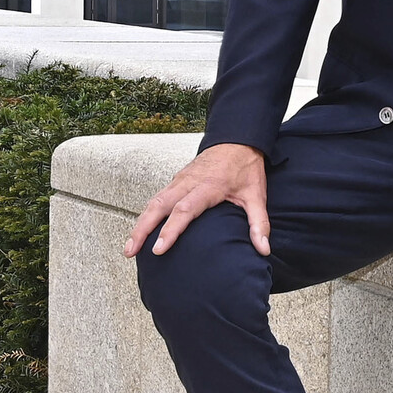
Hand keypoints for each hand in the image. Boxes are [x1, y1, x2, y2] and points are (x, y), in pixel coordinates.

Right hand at [125, 143, 268, 258]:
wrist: (239, 140)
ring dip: (140, 224)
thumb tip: (263, 248)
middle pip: (159, 206)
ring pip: (154, 201)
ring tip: (129, 248)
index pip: (184, 210)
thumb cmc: (246, 169)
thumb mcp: (257, 195)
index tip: (158, 249)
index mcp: (208, 187)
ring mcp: (180, 180)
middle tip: (130, 252)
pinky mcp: (176, 180)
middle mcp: (189, 182)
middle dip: (142, 230)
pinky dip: (146, 214)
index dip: (170, 230)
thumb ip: (259, 223)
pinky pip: (157, 197)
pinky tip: (141, 230)